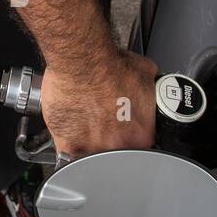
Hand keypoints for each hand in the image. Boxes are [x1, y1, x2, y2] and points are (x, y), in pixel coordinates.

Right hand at [40, 49, 159, 157]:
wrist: (83, 61)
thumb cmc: (110, 65)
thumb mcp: (145, 73)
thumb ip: (148, 90)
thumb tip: (147, 88)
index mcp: (140, 134)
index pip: (140, 146)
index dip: (131, 136)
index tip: (125, 128)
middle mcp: (118, 146)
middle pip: (115, 153)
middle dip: (110, 141)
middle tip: (103, 122)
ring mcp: (92, 148)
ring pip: (91, 156)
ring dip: (89, 144)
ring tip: (85, 124)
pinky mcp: (68, 144)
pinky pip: (67, 153)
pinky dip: (67, 144)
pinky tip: (69, 131)